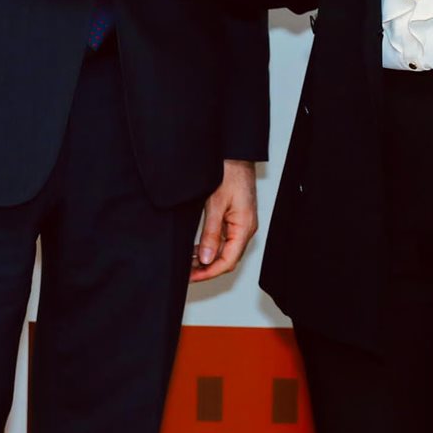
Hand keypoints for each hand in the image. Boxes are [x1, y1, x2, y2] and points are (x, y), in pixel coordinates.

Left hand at [189, 161, 257, 281]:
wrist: (235, 155)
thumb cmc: (229, 174)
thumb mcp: (216, 205)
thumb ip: (212, 234)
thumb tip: (207, 259)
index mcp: (244, 227)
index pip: (228, 261)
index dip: (209, 272)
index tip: (192, 277)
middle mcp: (246, 228)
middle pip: (228, 259)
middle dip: (207, 269)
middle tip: (187, 273)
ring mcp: (241, 224)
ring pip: (226, 250)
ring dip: (208, 259)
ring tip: (188, 263)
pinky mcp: (236, 218)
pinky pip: (225, 239)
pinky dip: (212, 247)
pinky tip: (197, 249)